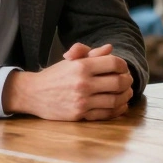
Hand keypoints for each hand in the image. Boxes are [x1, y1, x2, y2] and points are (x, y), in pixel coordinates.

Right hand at [3, 43, 133, 120]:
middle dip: (127, 81)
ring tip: (127, 93)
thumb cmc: (55, 75)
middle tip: (128, 80)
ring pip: (115, 100)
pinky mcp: (80, 115)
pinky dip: (117, 110)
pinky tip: (120, 105)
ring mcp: (82, 101)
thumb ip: (91, 53)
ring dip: (125, 96)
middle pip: (118, 82)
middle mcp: (83, 83)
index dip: (123, 65)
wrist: (33, 94)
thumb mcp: (71, 60)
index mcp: (81, 66)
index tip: (122, 67)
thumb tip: (110, 48)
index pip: (113, 63)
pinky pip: (106, 114)